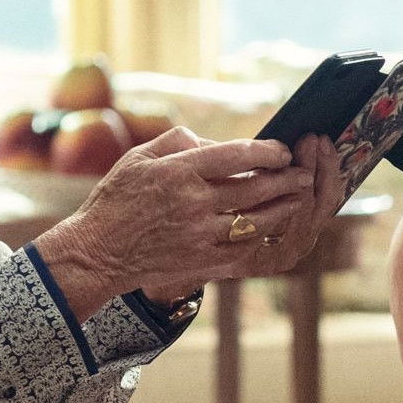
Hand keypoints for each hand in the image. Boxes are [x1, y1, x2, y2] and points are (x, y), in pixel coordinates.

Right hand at [34, 129, 345, 315]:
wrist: (98, 252)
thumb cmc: (117, 199)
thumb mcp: (137, 157)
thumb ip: (178, 141)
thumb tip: (214, 141)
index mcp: (179, 171)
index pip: (236, 155)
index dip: (267, 151)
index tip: (283, 150)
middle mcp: (193, 203)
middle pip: (256, 188)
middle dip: (287, 179)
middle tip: (304, 174)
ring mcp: (200, 235)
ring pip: (257, 220)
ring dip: (284, 209)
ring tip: (298, 199)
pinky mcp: (203, 261)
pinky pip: (245, 249)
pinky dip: (263, 237)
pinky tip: (272, 228)